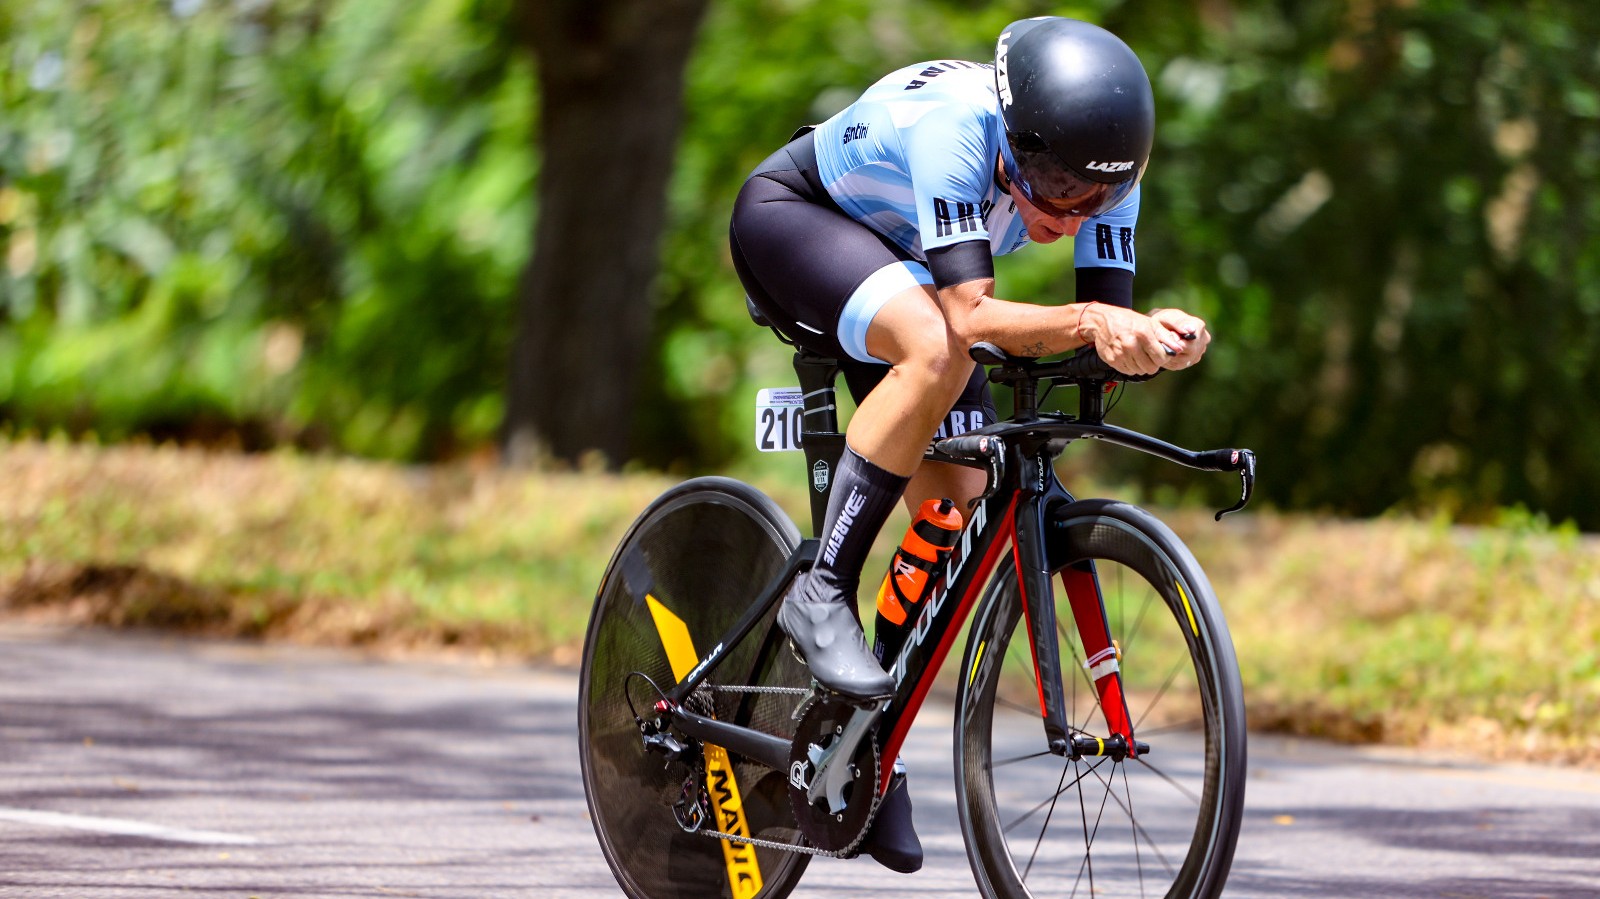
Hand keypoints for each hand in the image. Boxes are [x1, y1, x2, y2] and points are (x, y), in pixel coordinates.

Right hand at [1079, 304, 1208, 375]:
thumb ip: (1165, 337)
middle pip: (1150, 367)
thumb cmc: (1129, 321)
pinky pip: (1128, 371)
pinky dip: (1131, 367)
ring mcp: (1120, 353)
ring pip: (1139, 371)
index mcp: (1143, 334)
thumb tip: (1179, 349)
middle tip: (1150, 357)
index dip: (1163, 358)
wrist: (1102, 321)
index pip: (1161, 357)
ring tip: (1139, 356)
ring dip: (1141, 366)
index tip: (1160, 354)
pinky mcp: (1112, 360)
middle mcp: (1131, 344)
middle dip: (1153, 364)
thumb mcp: (1149, 323)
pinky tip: (1129, 357)